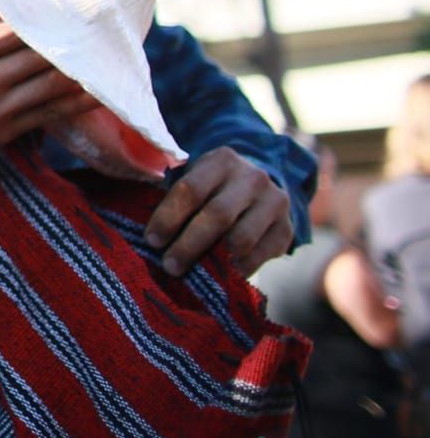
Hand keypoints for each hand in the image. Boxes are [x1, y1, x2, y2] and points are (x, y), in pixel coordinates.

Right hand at [0, 0, 97, 167]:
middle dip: (71, 40)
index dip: (48, 17)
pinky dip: (75, 102)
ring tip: (102, 57)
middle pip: (43, 53)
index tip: (66, 9)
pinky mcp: (3, 130)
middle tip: (96, 30)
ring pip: (52, 83)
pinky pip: (49, 114)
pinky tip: (95, 92)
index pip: (21, 26)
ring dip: (81, 70)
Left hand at [144, 147, 292, 277]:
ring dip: (213, 261)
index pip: (190, 189)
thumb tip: (151, 238)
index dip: (168, 217)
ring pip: (241, 239)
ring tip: (192, 274)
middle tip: (169, 265)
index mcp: (222, 160)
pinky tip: (219, 276)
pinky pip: (260, 256)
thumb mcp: (195, 177)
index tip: (152, 240)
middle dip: (188, 245)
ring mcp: (275, 203)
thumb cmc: (212, 186)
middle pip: (217, 215)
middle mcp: (252, 178)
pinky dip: (236, 270)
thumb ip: (175, 199)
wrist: (259, 186)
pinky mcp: (286, 229)